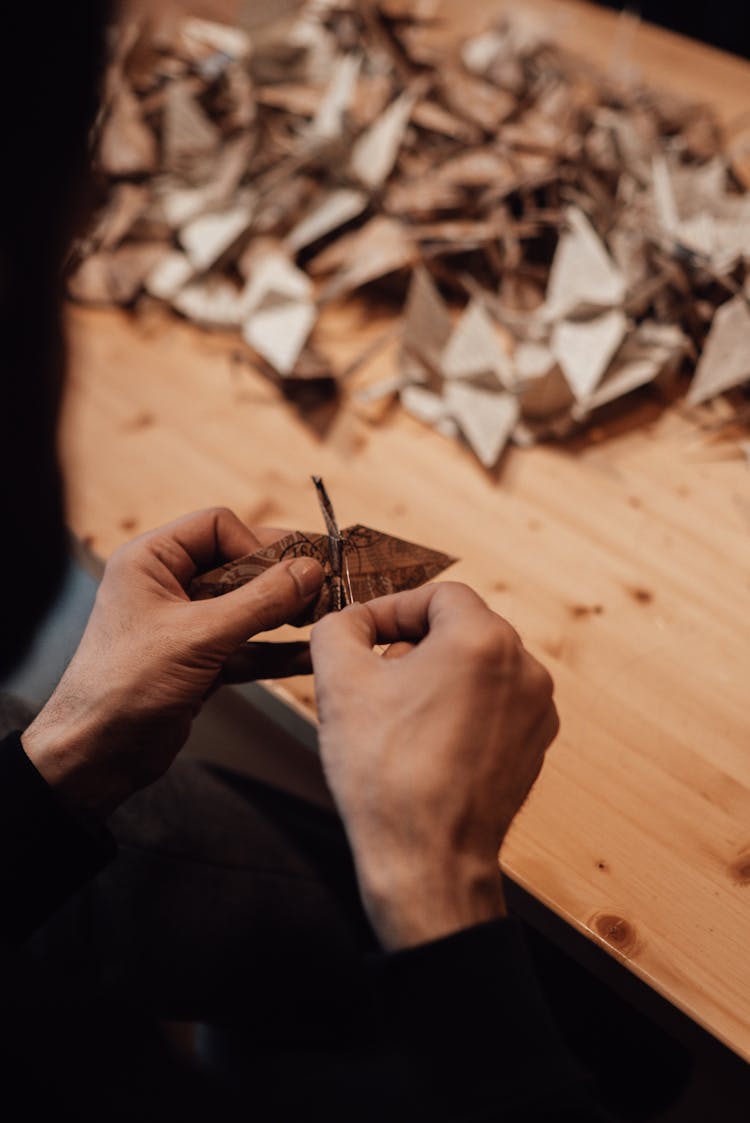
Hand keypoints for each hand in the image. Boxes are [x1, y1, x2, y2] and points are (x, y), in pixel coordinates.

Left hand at [22, 508, 323, 818]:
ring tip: (327, 616)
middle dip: (281, 578)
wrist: (95, 756)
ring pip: (248, 607)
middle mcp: (168, 586)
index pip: (217, 527)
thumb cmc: (125, 686)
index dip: (257, 544)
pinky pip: (248, 646)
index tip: (292, 570)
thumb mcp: (200, 636)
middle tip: (326, 587)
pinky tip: (310, 654)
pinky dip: (277, 651)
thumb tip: (310, 570)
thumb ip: (259, 601)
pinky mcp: (200, 662)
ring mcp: (186, 625)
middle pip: (239, 564)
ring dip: (285, 613)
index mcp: (151, 561)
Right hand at [310, 583, 557, 950]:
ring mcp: (536, 710)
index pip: (437, 594)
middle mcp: (524, 668)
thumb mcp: (339, 681)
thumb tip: (348, 620)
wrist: (428, 861)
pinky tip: (424, 743)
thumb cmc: (386, 774)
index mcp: (484, 640)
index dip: (392, 607)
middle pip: (461, 628)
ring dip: (435, 676)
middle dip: (412, 642)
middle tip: (373, 675)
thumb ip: (338, 627)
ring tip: (397, 714)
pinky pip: (493, 705)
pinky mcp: (535, 746)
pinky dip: (459, 710)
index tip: (361, 633)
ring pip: (477, 667)